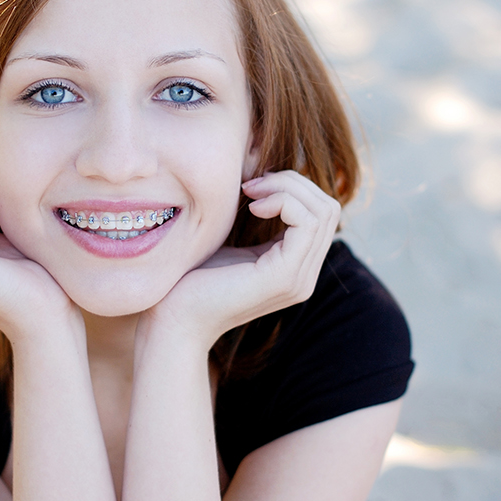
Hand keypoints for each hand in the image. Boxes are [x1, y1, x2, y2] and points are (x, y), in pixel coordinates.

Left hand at [140, 170, 341, 346]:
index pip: (321, 214)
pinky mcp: (285, 277)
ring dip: (287, 189)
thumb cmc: (189, 280)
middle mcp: (304, 276)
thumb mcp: (230, 244)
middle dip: (292, 183)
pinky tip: (253, 207)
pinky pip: (308, 223)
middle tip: (251, 185)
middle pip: (328, 208)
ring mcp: (299, 279)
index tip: (251, 186)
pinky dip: (284, 202)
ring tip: (250, 193)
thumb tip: (260, 181)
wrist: (171, 318)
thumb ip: (254, 224)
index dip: (293, 187)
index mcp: (294, 267)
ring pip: (323, 212)